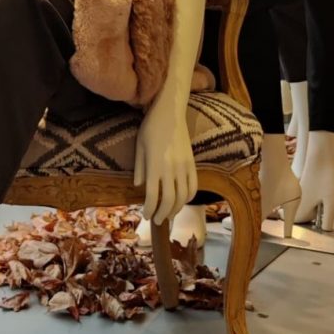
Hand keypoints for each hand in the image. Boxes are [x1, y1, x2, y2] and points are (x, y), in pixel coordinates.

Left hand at [134, 100, 197, 224]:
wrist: (169, 113)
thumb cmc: (149, 128)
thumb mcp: (139, 147)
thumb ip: (140, 169)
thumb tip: (139, 187)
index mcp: (155, 166)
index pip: (152, 195)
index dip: (149, 209)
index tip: (145, 215)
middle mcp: (170, 169)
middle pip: (169, 200)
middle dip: (162, 214)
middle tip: (157, 220)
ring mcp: (184, 166)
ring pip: (183, 196)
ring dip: (176, 209)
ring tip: (169, 214)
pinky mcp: (192, 163)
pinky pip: (193, 185)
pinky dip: (189, 197)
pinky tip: (182, 201)